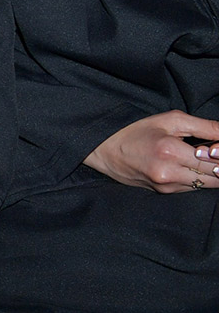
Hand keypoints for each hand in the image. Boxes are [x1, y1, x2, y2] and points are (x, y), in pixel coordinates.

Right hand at [86, 111, 218, 192]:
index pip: (215, 159)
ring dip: (213, 173)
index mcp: (170, 150)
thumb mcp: (169, 120)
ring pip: (207, 184)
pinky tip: (193, 166)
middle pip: (215, 176)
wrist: (103, 150)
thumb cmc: (135, 130)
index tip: (218, 147)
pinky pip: (193, 187)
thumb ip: (204, 127)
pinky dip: (199, 178)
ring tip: (205, 159)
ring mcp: (166, 185)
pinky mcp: (164, 192)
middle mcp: (169, 172)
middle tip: (214, 154)